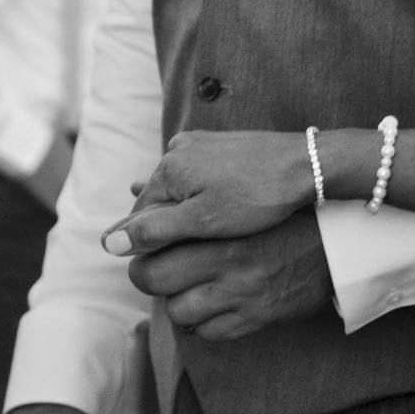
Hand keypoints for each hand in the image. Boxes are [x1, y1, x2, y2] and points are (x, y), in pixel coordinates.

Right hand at [101, 129, 312, 255]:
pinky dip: (199, 194)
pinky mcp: (222, 144)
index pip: (140, 217)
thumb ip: (154, 232)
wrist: (306, 165)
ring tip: (193, 237)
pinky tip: (210, 207)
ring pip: (180, 188)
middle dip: (165, 227)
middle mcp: (179, 150)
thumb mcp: (202, 222)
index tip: (159, 270)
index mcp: (169, 169)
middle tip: (176, 257)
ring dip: (182, 212)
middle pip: (158, 200)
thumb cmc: (257, 196)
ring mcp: (202, 143)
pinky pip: (199, 175)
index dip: (148, 246)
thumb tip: (108, 244)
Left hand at [126, 207, 334, 338]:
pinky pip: (208, 332)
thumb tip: (132, 187)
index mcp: (222, 234)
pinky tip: (210, 304)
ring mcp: (242, 297)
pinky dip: (203, 321)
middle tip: (156, 271)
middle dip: (148, 277)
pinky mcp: (255, 319)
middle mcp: (229, 267)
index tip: (145, 247)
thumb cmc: (279, 216)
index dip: (141, 250)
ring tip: (187, 287)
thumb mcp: (233, 202)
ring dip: (177, 302)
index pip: (155, 249)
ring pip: (178, 312)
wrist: (334, 243)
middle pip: (156, 281)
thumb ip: (182, 199)